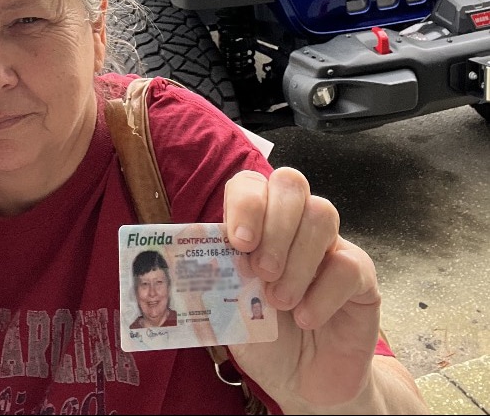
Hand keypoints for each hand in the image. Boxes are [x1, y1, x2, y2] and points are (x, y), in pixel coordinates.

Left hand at [223, 166, 425, 413]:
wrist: (302, 382)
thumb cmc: (262, 337)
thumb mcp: (228, 308)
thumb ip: (217, 278)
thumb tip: (204, 256)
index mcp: (256, 223)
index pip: (250, 183)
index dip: (245, 203)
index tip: (239, 242)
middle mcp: (294, 224)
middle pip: (290, 183)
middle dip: (273, 225)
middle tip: (261, 272)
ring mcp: (330, 244)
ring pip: (321, 214)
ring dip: (295, 261)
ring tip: (280, 302)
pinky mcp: (360, 275)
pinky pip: (346, 264)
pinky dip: (321, 295)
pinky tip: (306, 318)